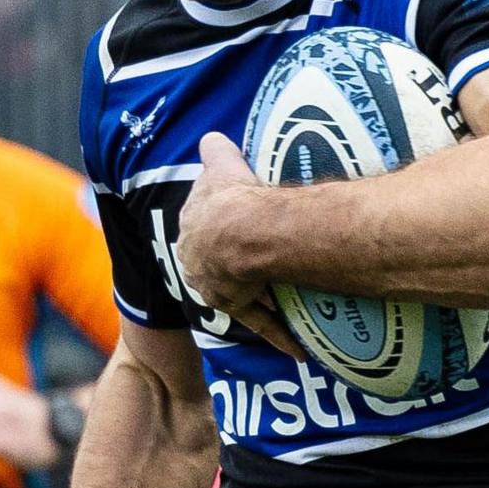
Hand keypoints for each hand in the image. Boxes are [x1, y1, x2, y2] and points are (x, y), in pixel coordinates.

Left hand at [174, 134, 293, 347]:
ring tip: (278, 297)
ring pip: (236, 294)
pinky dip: (279, 335)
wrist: (243, 230)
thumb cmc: (233, 194)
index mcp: (191, 226)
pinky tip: (297, 350)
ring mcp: (215, 286)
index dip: (221, 227)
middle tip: (258, 264)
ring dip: (255, 299)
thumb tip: (212, 137)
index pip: (202, 228)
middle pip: (214, 264)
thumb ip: (215, 151)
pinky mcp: (236, 305)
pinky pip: (259, 323)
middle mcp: (196, 261)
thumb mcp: (222, 164)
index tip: (238, 227)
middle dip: (231, 267)